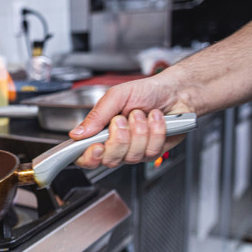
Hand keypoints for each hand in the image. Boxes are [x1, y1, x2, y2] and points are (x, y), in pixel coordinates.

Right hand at [69, 78, 192, 168]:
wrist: (174, 91)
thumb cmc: (145, 91)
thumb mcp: (116, 96)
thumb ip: (96, 116)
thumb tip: (77, 133)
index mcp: (99, 132)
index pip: (84, 156)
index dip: (89, 157)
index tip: (97, 146)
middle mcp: (115, 145)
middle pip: (109, 160)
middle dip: (119, 138)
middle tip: (122, 119)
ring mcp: (134, 151)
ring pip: (132, 156)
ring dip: (139, 130)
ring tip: (141, 114)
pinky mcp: (153, 152)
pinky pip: (151, 151)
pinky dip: (156, 130)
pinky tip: (155, 119)